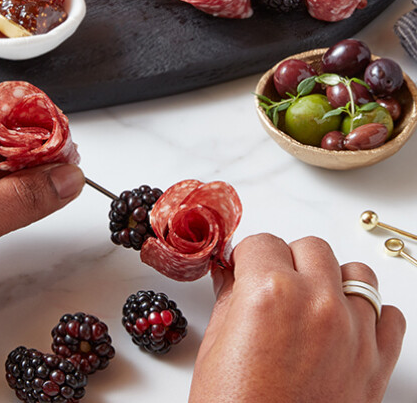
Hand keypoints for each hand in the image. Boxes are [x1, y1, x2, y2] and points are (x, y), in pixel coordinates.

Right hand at [189, 234, 404, 402]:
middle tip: (272, 285)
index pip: (261, 242)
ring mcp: (354, 333)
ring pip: (356, 272)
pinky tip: (343, 328)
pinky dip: (370, 316)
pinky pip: (389, 316)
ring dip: (332, 280)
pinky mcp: (377, 364)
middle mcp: (316, 304)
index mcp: (269, 293)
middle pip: (310, 247)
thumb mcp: (217, 346)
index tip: (244, 269)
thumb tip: (231, 273)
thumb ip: (229, 297)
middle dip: (288, 260)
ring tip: (311, 302)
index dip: (247, 257)